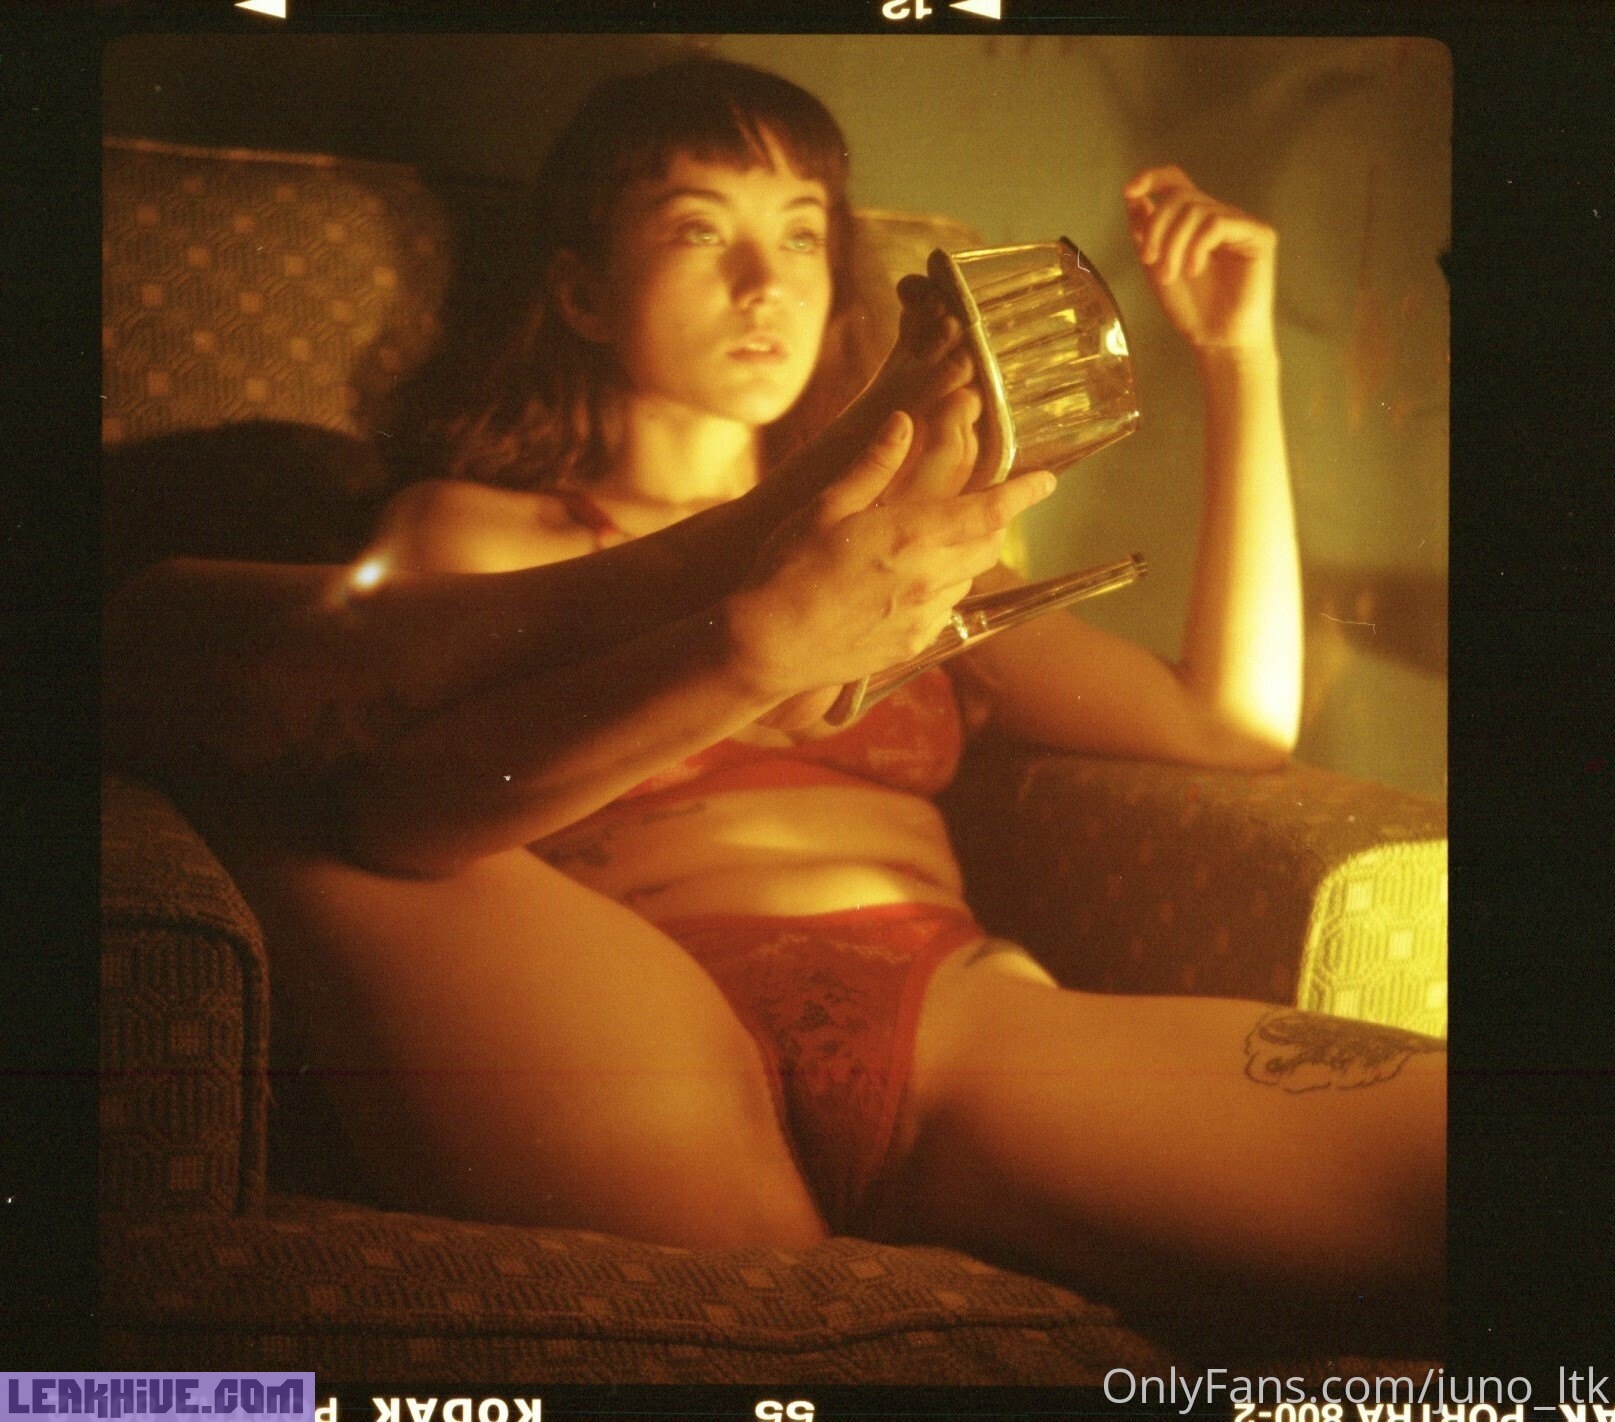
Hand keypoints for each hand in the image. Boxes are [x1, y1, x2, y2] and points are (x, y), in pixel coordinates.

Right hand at [724, 411, 1054, 700]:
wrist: (771, 646)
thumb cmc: (789, 570)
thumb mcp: (826, 508)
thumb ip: (873, 466)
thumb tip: (903, 424)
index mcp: (912, 534)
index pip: (989, 510)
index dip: (1023, 493)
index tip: (1047, 481)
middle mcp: (930, 576)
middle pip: (988, 545)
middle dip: (994, 522)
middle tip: (982, 506)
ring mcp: (924, 614)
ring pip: (968, 576)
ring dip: (964, 556)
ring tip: (929, 545)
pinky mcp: (912, 644)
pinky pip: (944, 609)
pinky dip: (940, 589)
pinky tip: (906, 586)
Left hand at [1124, 165, 1276, 354]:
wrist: (1217, 341)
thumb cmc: (1191, 308)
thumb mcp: (1155, 265)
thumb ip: (1145, 231)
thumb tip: (1133, 196)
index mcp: (1196, 222)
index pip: (1177, 182)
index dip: (1153, 178)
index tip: (1129, 191)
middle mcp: (1220, 217)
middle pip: (1181, 196)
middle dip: (1157, 228)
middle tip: (1149, 261)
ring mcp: (1241, 225)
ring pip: (1196, 210)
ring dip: (1173, 243)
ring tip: (1171, 275)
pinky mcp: (1259, 236)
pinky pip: (1218, 223)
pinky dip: (1197, 246)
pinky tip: (1193, 271)